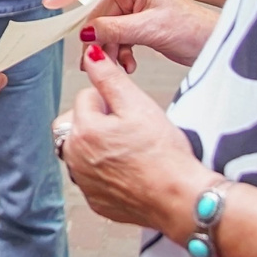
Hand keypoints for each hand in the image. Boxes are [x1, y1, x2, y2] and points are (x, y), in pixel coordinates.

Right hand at [46, 0, 215, 68]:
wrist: (213, 44)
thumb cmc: (193, 28)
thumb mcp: (151, 28)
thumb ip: (115, 28)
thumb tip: (87, 30)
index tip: (51, 2)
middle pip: (96, 12)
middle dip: (94, 36)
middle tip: (93, 57)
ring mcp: (133, 10)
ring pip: (104, 29)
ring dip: (107, 49)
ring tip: (119, 64)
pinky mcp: (136, 26)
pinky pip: (114, 38)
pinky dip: (117, 53)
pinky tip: (128, 63)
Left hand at [56, 45, 203, 233]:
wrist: (180, 198)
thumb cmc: (164, 155)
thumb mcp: (138, 105)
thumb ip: (109, 77)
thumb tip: (91, 55)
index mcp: (83, 131)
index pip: (86, 97)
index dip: (111, 99)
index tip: (130, 112)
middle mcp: (76, 158)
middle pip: (76, 124)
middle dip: (96, 120)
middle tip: (127, 128)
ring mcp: (84, 182)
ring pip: (82, 152)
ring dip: (98, 146)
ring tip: (129, 150)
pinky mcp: (96, 201)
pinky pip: (92, 178)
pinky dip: (106, 172)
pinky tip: (129, 170)